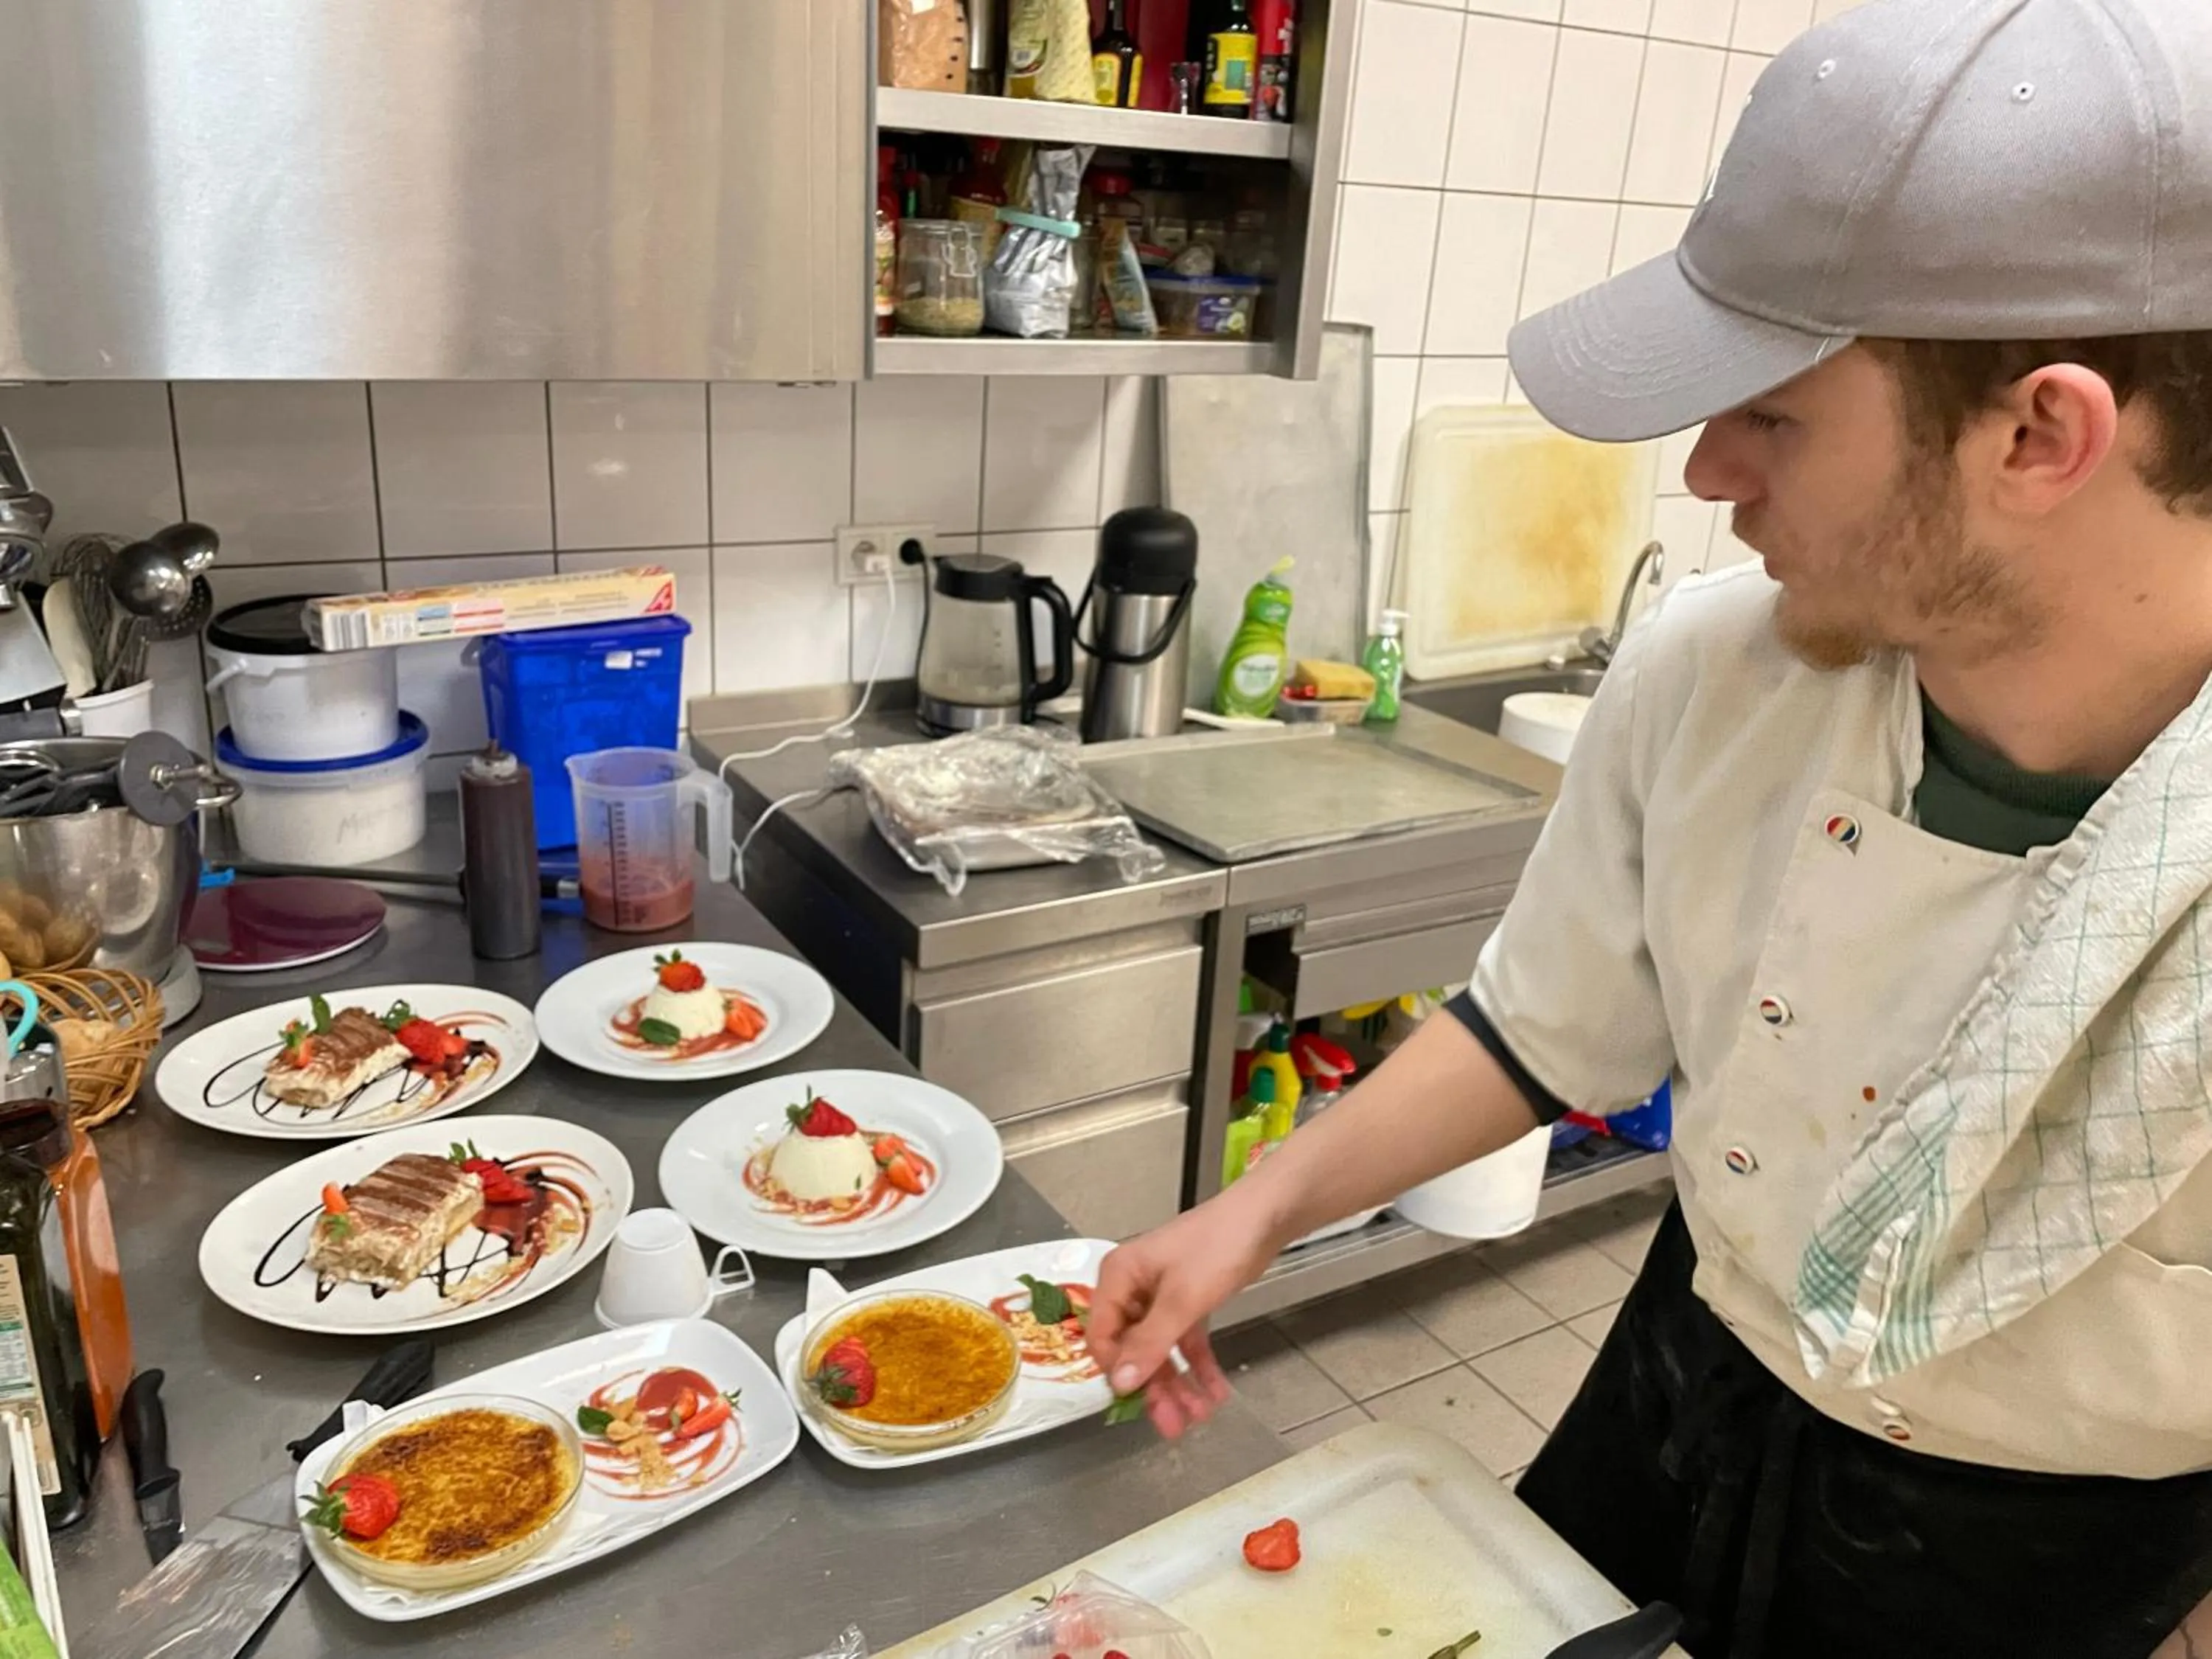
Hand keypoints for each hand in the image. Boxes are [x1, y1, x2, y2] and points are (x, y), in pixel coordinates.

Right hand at [1087, 1190, 1282, 1438]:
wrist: (1264, 1217)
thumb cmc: (1217, 1249)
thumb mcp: (1182, 1300)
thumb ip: (1150, 1344)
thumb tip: (1119, 1384)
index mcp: (1118, 1278)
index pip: (1103, 1336)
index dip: (1119, 1372)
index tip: (1140, 1404)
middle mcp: (1133, 1287)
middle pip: (1134, 1349)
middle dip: (1155, 1388)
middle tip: (1174, 1426)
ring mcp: (1161, 1295)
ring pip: (1161, 1349)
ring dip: (1178, 1383)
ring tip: (1199, 1416)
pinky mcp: (1188, 1300)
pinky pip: (1184, 1340)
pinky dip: (1198, 1366)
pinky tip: (1214, 1393)